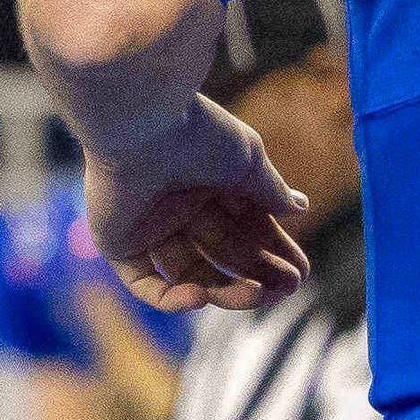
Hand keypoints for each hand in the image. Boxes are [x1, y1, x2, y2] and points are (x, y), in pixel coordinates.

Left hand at [83, 97, 305, 310]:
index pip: (246, 228)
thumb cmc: (197, 132)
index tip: (300, 273)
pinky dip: (172, 299)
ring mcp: (148, 227)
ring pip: (189, 275)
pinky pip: (145, 283)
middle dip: (258, 274)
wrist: (142, 120)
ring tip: (256, 295)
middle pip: (222, 255)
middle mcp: (179, 205)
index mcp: (209, 183)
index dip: (274, 252)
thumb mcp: (248, 161)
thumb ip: (271, 189)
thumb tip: (300, 209)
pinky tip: (201, 297)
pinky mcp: (118, 242)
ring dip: (224, 292)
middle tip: (287, 289)